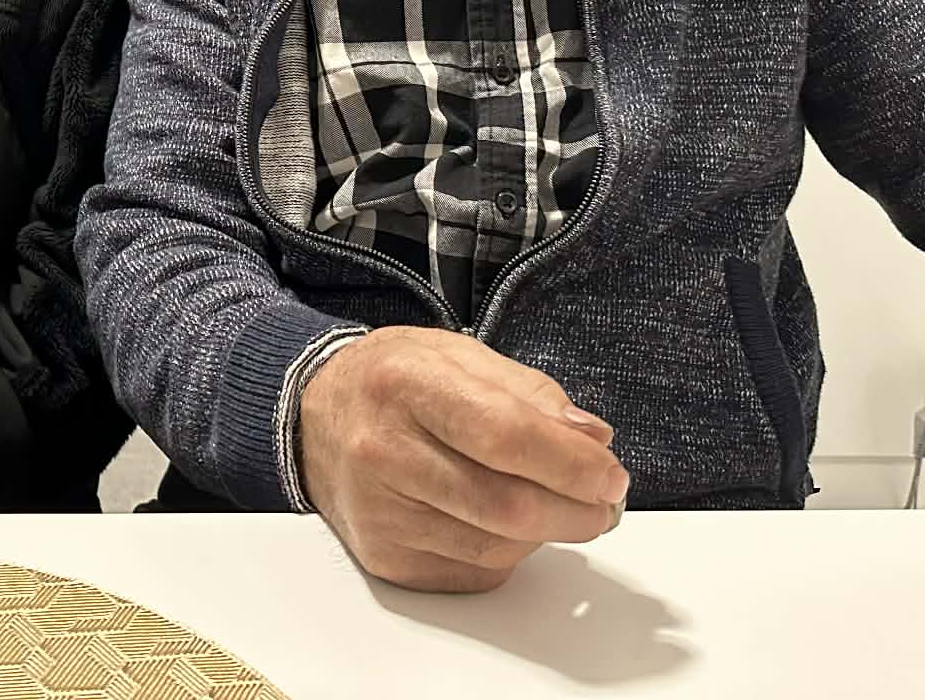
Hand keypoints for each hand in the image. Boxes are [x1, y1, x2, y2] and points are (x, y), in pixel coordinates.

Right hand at [298, 328, 627, 593]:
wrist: (314, 415)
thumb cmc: (392, 382)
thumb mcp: (457, 355)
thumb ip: (531, 394)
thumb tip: (591, 441)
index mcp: (404, 384)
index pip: (504, 435)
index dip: (571, 463)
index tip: (610, 474)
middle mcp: (383, 450)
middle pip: (506, 505)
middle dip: (576, 510)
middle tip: (602, 500)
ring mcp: (381, 511)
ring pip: (498, 546)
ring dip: (547, 532)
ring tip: (556, 504)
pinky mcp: (386, 557)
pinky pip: (475, 570)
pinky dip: (509, 551)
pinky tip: (504, 520)